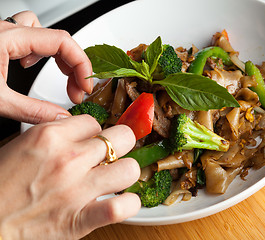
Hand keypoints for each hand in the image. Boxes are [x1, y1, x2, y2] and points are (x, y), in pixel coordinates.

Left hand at [0, 11, 92, 123]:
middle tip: (76, 90)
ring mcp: (3, 34)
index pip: (62, 42)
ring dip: (59, 55)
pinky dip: (40, 51)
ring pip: (44, 32)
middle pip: (58, 38)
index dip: (81, 64)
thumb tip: (60, 118)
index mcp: (8, 37)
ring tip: (61, 75)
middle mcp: (8, 31)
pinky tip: (33, 64)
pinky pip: (29, 35)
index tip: (85, 86)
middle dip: (74, 66)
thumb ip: (32, 111)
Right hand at [0, 115, 140, 238]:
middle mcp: (68, 159)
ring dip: (126, 173)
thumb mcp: (22, 146)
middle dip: (121, 144)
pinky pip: (122, 207)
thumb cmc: (0, 186)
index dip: (95, 133)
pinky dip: (128, 204)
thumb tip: (77, 129)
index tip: (92, 142)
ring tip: (115, 177)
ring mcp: (77, 189)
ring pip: (129, 169)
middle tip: (114, 153)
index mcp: (50, 137)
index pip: (94, 122)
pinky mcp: (81, 218)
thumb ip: (53, 134)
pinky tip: (121, 201)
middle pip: (122, 137)